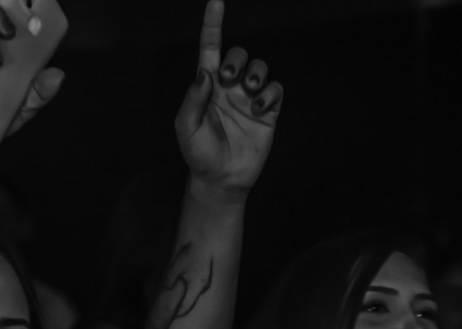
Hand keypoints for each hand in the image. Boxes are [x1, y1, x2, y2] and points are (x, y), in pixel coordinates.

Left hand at [175, 1, 282, 195]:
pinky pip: (275, 89)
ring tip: (248, 91)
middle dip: (237, 60)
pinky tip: (259, 107)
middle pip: (238, 56)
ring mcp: (248, 99)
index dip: (213, 25)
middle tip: (228, 78)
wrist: (220, 179)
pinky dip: (269, 93)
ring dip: (256, 73)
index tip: (216, 2)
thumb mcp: (186, 128)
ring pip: (260, 68)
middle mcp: (228, 88)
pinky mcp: (267, 112)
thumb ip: (193, 99)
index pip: (210, 49)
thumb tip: (206, 72)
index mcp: (206, 87)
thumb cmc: (198, 153)